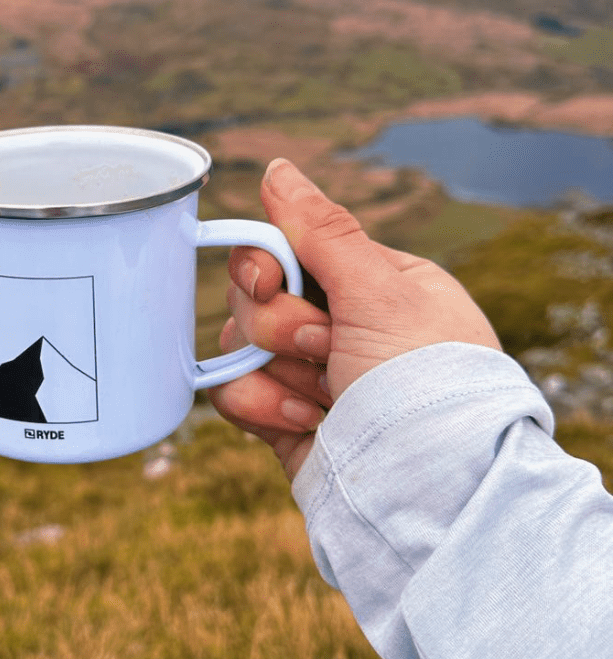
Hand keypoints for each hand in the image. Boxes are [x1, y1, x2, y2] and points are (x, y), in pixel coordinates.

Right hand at [208, 158, 500, 479]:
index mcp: (370, 281)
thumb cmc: (422, 382)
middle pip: (255, 296)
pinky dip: (261, 406)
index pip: (286, 247)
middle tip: (326, 350)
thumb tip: (277, 168)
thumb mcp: (381, 292)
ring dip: (278, 372)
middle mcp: (338, 322)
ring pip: (240, 345)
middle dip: (281, 327)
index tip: (272, 280)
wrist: (426, 490)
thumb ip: (321, 231)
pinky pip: (233, 391)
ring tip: (326, 399)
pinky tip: (307, 423)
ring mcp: (308, 371)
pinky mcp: (283, 415)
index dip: (265, 262)